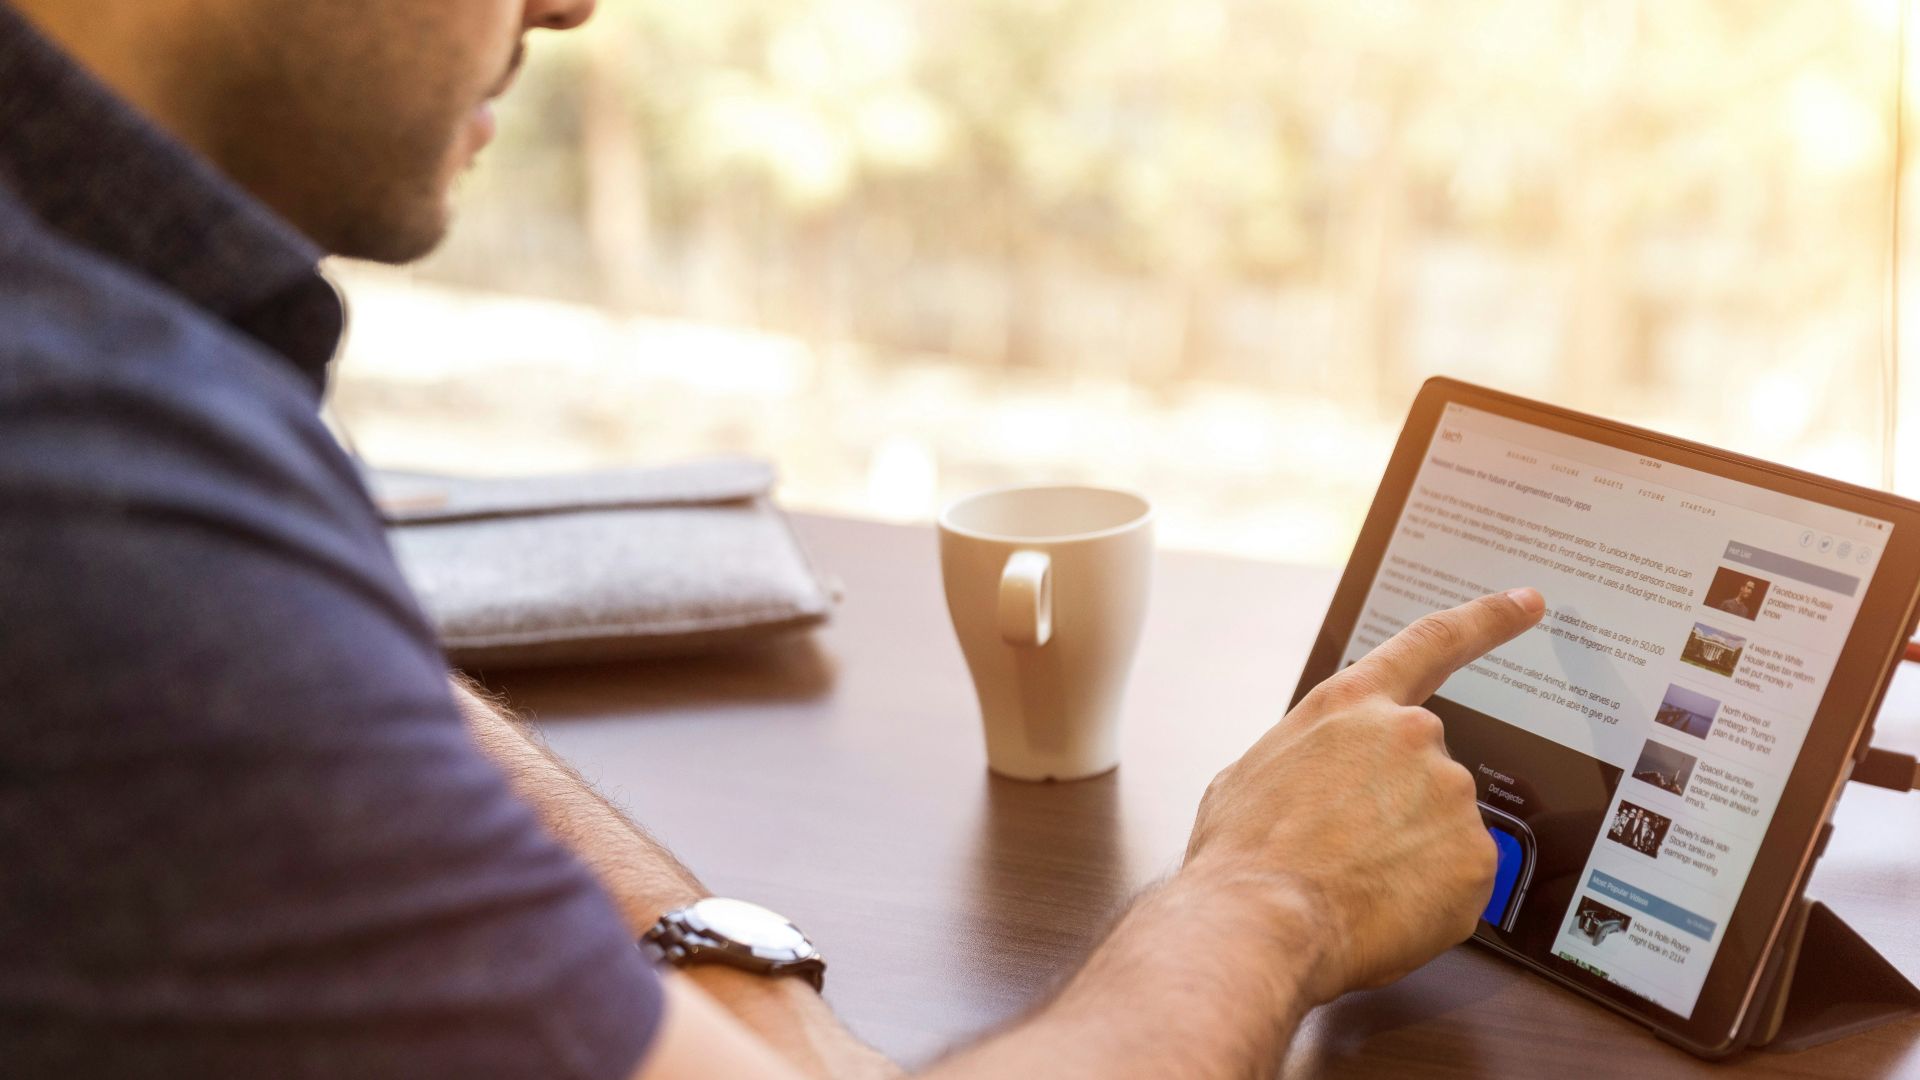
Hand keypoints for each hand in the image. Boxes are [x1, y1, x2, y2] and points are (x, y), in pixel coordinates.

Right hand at [1183, 588, 1545, 1003]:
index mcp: (1352, 705)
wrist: (1260, 920)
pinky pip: (1460, 880)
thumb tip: (1321, 784)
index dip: (1488, 620)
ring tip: (1352, 884)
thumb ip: (1312, 758)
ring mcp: (1450, 794)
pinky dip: (1429, 898)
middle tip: (1346, 854)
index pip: (1432, 643)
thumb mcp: (1254, 774)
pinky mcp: (1477, 856)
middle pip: (1425, 772)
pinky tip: (1381, 908)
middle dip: (1395, 813)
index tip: (1527, 603)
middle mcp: (1412, 736)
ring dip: (1409, 857)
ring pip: (1443, 830)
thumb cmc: (1244, 853)